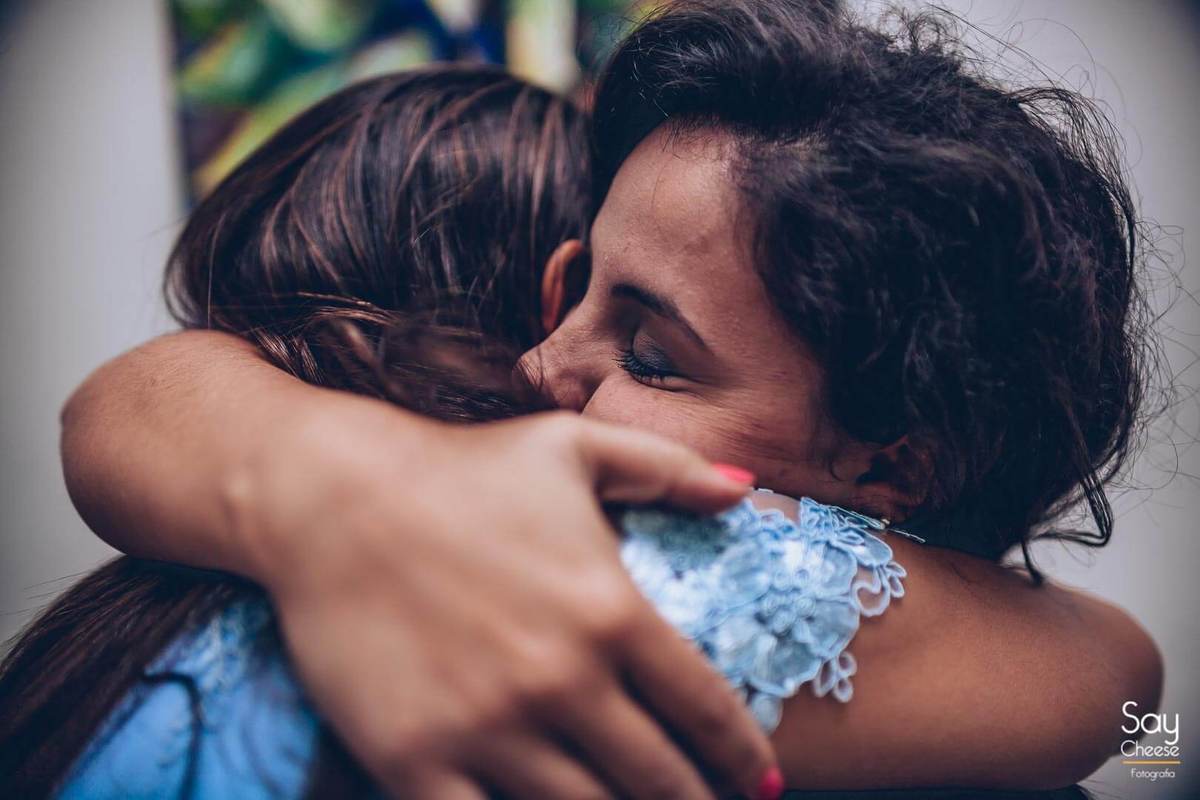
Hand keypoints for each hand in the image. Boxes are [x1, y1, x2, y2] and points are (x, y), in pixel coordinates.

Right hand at [233, 403, 780, 799]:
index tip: (759, 785)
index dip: (744, 760)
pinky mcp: (415, 761)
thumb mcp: (573, 446)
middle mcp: (562, 680)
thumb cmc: (458, 467)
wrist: (327, 495)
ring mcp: (488, 728)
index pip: (706, 712)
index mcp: (611, 612)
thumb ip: (669, 469)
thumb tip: (747, 490)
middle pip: (659, 782)